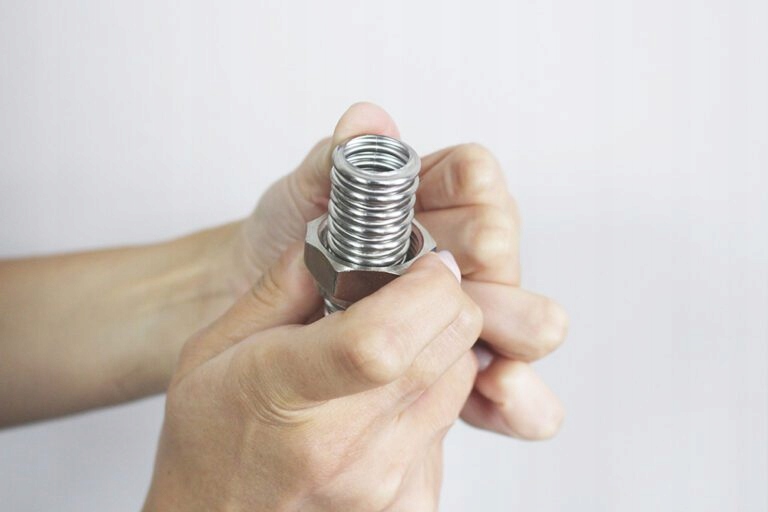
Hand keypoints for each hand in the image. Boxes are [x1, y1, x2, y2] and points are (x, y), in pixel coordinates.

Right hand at [144, 248, 481, 510]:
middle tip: (404, 295)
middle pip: (448, 348)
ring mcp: (385, 482)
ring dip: (435, 349)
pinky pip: (449, 423)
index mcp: (287, 396)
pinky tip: (381, 402)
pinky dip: (428, 396)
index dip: (423, 289)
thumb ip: (281, 286)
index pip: (384, 339)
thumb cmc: (210, 442)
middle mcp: (346, 447)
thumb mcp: (215, 347)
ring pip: (458, 379)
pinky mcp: (411, 502)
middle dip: (442, 302)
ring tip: (382, 353)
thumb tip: (340, 239)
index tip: (422, 263)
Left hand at [222, 102, 567, 438]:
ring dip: (515, 333)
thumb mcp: (303, 198)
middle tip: (468, 298)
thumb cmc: (288, 239)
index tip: (439, 215)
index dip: (470, 195)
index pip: (477, 182)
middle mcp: (464, 247)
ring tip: (494, 359)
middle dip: (493, 274)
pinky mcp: (461, 362)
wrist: (261, 305)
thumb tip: (365, 120)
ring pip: (525, 319)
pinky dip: (513, 395)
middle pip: (504, 252)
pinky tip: (498, 395)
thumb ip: (335, 161)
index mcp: (438, 193)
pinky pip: (506, 381)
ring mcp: (470, 305)